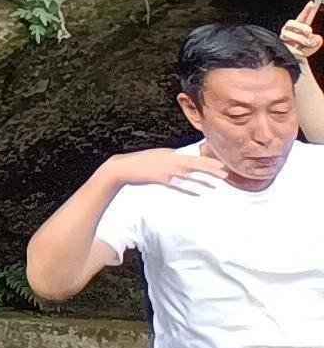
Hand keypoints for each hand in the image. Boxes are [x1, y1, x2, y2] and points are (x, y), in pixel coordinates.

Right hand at [106, 143, 220, 189]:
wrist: (122, 167)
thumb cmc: (138, 163)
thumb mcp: (156, 156)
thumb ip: (170, 158)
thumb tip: (182, 162)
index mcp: (170, 154)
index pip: (192, 157)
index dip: (207, 161)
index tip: (221, 165)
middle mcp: (170, 159)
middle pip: (195, 163)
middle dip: (211, 167)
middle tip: (225, 172)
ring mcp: (166, 169)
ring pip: (189, 173)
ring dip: (204, 178)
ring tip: (217, 182)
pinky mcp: (160, 178)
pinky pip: (178, 185)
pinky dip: (188, 189)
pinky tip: (198, 194)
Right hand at [284, 0, 318, 67]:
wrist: (293, 61)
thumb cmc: (302, 50)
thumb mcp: (313, 46)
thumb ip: (317, 42)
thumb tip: (318, 38)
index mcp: (296, 28)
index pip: (301, 17)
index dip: (306, 10)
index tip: (312, 3)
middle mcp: (288, 30)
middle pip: (292, 22)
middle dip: (302, 27)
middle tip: (309, 33)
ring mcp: (283, 38)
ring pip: (290, 34)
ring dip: (301, 40)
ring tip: (306, 44)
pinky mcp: (281, 46)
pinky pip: (290, 47)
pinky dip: (299, 51)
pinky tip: (301, 52)